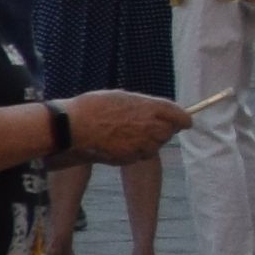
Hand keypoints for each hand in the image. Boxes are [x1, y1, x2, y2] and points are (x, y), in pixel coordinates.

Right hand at [71, 92, 195, 159]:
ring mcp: (143, 144)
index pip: (182, 117)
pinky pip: (140, 155)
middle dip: (160, 130)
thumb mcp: (123, 97)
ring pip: (155, 146)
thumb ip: (145, 105)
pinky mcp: (131, 158)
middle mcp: (153, 127)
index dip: (182, 120)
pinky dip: (134, 151)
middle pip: (169, 132)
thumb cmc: (93, 106)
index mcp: (153, 108)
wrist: (71, 127)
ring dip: (147, 142)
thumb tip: (158, 111)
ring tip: (125, 134)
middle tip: (141, 125)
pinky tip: (117, 142)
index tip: (182, 121)